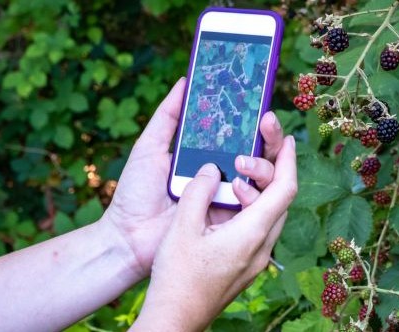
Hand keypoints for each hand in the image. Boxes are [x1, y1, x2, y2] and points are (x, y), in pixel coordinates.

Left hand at [103, 78, 287, 277]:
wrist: (128, 237)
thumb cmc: (136, 193)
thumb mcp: (150, 147)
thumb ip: (169, 116)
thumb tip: (186, 81)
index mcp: (210, 156)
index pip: (241, 133)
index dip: (253, 117)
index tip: (260, 98)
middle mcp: (226, 175)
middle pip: (261, 152)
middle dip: (270, 134)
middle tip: (266, 120)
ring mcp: (231, 198)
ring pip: (264, 177)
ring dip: (262, 163)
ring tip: (242, 160)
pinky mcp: (232, 221)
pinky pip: (256, 205)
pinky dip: (254, 192)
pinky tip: (240, 182)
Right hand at [131, 135, 296, 330]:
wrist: (176, 319)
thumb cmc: (177, 278)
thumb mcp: (182, 228)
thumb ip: (199, 192)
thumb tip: (213, 169)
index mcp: (252, 233)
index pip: (285, 189)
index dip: (288, 160)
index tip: (287, 138)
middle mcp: (262, 246)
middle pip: (281, 199)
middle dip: (273, 168)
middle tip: (254, 147)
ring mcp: (257, 257)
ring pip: (270, 213)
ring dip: (258, 188)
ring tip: (235, 174)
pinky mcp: (247, 263)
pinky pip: (258, 226)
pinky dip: (249, 206)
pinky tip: (227, 201)